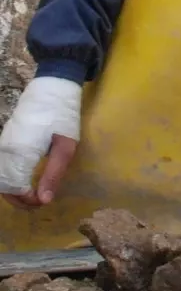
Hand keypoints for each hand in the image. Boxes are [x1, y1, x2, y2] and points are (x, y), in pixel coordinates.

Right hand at [0, 76, 81, 208]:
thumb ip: (54, 174)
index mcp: (20, 153)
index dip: (27, 200)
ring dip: (13, 189)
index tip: (44, 202)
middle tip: (39, 202)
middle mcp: (6, 151)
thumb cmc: (63, 117)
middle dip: (19, 198)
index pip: (15, 188)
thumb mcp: (66, 147)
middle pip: (3, 185)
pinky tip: (25, 180)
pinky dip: (10, 178)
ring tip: (33, 194)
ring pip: (0, 176)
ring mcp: (3, 144)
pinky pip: (2, 166)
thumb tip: (44, 201)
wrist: (52, 88)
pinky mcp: (5, 140)